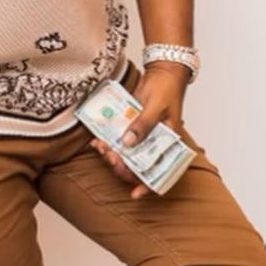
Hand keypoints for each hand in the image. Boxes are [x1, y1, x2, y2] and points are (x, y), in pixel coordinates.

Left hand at [89, 62, 190, 199]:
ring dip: (111, 155)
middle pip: (138, 167)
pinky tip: (97, 140)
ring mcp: (141, 137)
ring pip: (125, 156)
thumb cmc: (166, 89)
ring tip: (101, 146)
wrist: (161, 72)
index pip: (161, 171)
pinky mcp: (130, 128)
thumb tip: (127, 143)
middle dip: (122, 167)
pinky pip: (118, 141)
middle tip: (111, 156)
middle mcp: (154, 144)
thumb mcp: (155, 107)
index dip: (148, 185)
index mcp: (168, 144)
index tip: (134, 194)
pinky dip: (107, 143)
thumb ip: (142, 125)